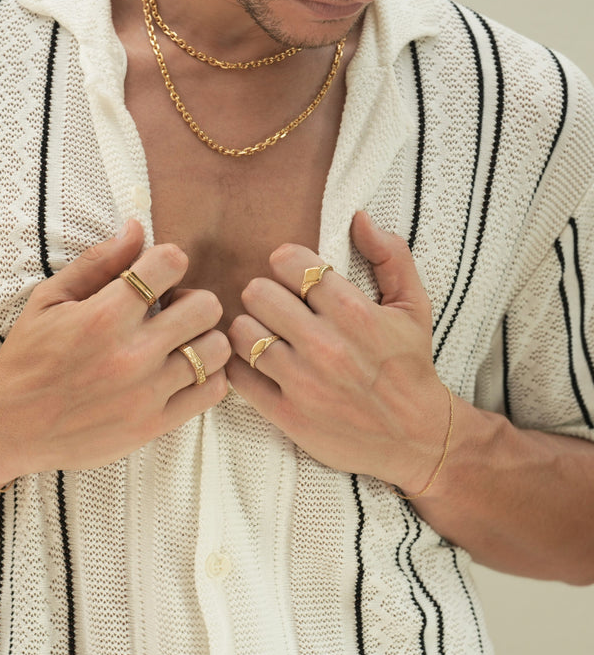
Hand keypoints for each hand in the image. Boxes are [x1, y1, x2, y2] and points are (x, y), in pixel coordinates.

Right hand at [0, 220, 229, 478]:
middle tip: (171, 312)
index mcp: (104, 315)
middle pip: (206, 306)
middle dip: (192, 300)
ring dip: (203, 339)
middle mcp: (131, 354)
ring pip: (216, 349)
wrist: (9, 426)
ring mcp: (146, 392)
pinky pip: (212, 391)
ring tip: (179, 345)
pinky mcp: (154, 424)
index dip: (167, 262)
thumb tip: (138, 226)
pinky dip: (206, 376)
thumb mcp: (50, 299)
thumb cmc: (29, 356)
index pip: (171, 263)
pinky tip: (183, 372)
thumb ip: (98, 262)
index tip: (155, 277)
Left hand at [227, 212, 448, 490]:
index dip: (285, 262)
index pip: (290, 263)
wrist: (416, 437)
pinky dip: (240, 366)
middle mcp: (326, 346)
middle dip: (264, 294)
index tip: (290, 273)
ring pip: (241, 333)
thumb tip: (358, 217)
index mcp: (354, 312)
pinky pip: (238, 377)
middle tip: (274, 305)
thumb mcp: (414, 307)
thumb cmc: (410, 366)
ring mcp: (303, 383)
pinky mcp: (287, 415)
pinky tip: (258, 363)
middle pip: (257, 293)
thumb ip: (391, 257)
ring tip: (265, 333)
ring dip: (249, 329)